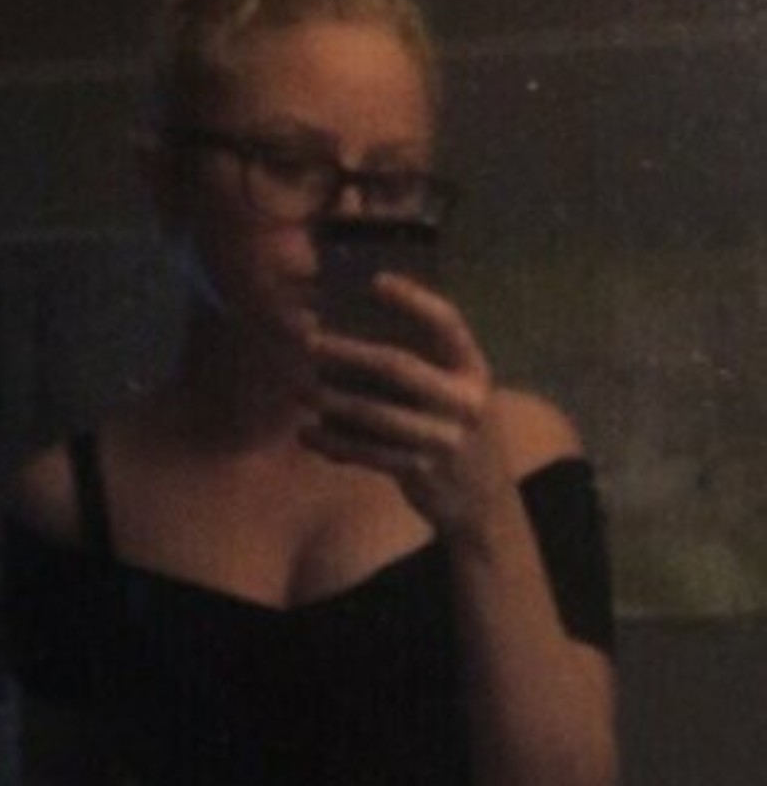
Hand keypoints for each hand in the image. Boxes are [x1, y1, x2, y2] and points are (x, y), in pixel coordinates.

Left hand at [304, 272, 506, 537]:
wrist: (486, 504)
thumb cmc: (457, 435)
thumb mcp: (457, 395)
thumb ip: (423, 368)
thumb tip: (351, 335)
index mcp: (473, 371)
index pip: (447, 324)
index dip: (413, 300)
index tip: (376, 280)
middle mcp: (464, 402)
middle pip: (397, 367)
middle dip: (348, 352)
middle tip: (310, 342)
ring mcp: (444, 439)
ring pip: (374, 413)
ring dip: (331, 400)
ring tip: (300, 388)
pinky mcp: (422, 472)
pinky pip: (368, 452)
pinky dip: (333, 442)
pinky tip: (306, 433)